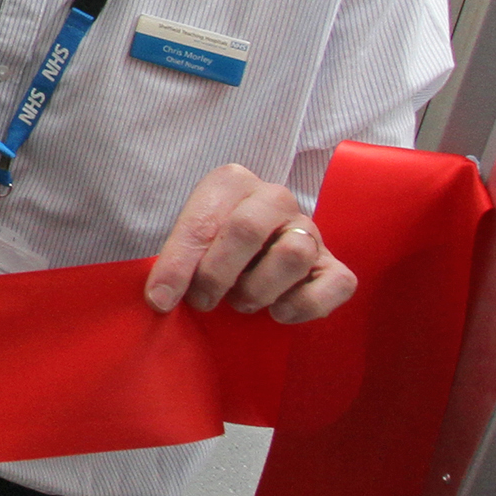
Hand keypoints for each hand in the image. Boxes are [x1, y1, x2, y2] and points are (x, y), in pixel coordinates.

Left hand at [143, 164, 355, 323]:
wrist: (252, 255)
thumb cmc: (213, 247)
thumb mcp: (188, 244)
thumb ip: (176, 263)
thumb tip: (160, 299)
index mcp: (233, 182)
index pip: (202, 220)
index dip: (178, 264)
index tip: (160, 299)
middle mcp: (275, 198)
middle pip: (247, 229)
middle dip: (217, 274)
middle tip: (202, 301)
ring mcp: (310, 230)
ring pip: (293, 254)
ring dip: (259, 289)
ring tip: (241, 301)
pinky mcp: (334, 264)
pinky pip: (336, 283)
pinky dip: (306, 304)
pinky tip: (280, 313)